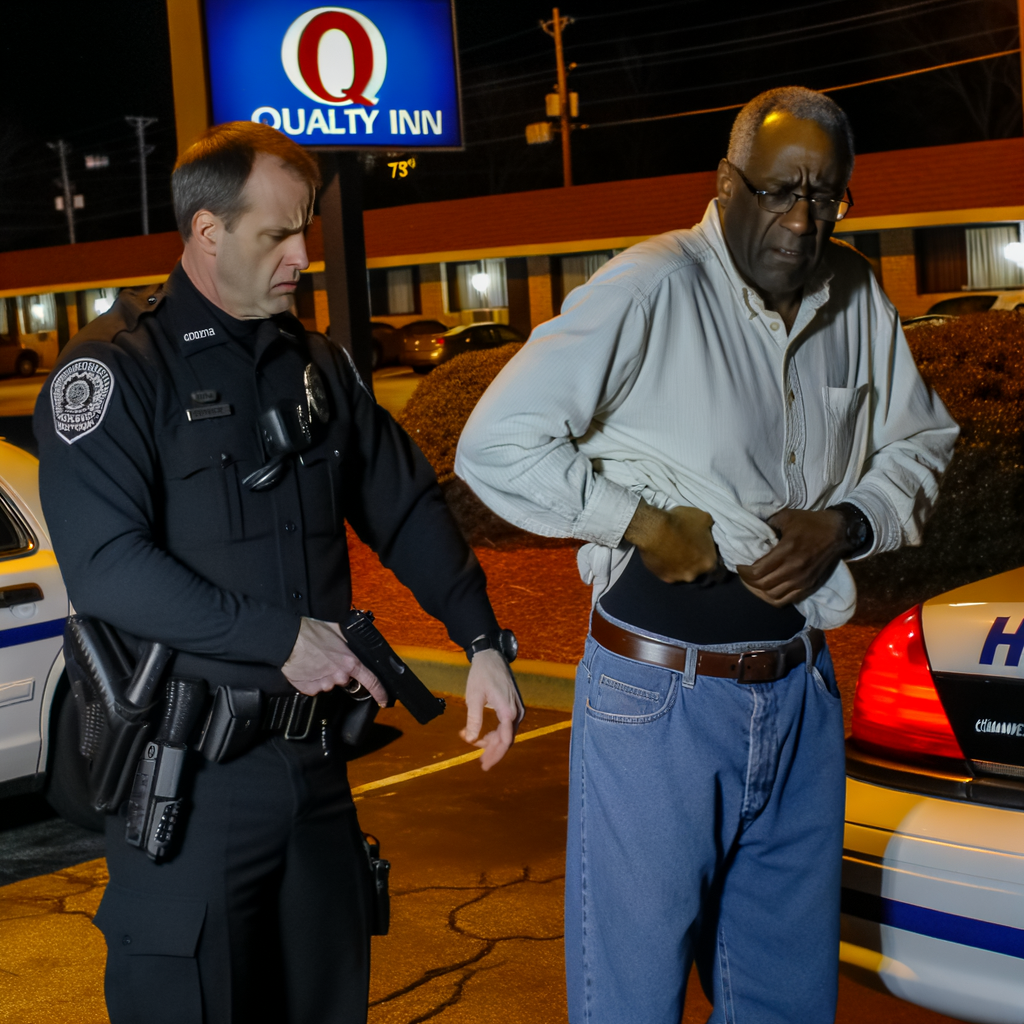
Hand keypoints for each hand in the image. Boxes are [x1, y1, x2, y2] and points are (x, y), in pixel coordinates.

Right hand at [281, 617, 387, 704]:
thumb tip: (356, 642)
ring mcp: (324, 684)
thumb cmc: (311, 633)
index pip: (371, 682)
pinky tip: (307, 668)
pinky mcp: (310, 689)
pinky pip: (315, 687)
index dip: (380, 693)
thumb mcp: (338, 631)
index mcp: (350, 662)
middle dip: (339, 671)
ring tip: (314, 661)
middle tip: (328, 659)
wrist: (288, 639)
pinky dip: (312, 680)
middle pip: (345, 680)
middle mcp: (339, 676)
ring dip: (324, 675)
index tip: (383, 700)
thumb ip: (349, 641)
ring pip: (329, 683)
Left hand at [460, 649, 524, 770]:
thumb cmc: (481, 675)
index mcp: (507, 711)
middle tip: (482, 764)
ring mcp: (517, 709)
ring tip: (480, 752)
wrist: (491, 656)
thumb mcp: (473, 697)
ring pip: (507, 734)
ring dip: (494, 743)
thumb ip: (473, 720)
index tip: (483, 764)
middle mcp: (517, 712)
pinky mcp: (514, 706)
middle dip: (494, 752)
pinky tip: (485, 737)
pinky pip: (507, 726)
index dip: (495, 754)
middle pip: (507, 740)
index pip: (504, 741)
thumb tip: (470, 739)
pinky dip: (497, 733)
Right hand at [624, 499, 717, 582]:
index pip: (713, 563)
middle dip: (693, 561)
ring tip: (672, 552)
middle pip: (697, 569)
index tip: (701, 548)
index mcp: (709, 562)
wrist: (653, 530)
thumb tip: (707, 528)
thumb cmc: (680, 523)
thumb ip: (708, 526)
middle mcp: (695, 574)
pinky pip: (668, 572)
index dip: (707, 554)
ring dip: (680, 565)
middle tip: (686, 548)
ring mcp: (679, 578)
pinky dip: (666, 566)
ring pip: (682, 573)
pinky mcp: (663, 578)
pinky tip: (662, 555)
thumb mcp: (702, 517)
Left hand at [735, 508, 846, 606]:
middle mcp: (795, 569)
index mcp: (787, 551)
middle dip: (748, 582)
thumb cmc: (810, 523)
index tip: (739, 566)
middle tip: (744, 574)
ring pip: (773, 596)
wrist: (838, 532)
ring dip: (759, 592)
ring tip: (753, 583)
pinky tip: (767, 590)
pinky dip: (773, 598)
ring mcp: (803, 580)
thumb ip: (767, 526)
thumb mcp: (786, 517)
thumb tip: (751, 534)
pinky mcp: (809, 586)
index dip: (744, 572)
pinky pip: (786, 600)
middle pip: (763, 585)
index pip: (758, 571)